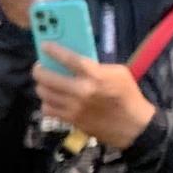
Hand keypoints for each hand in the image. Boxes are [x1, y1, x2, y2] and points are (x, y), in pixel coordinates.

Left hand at [33, 51, 157, 149]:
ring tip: (44, 83)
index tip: (44, 45)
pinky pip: (47, 109)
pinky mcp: (71, 120)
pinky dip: (46, 102)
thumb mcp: (118, 72)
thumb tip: (76, 61)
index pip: (69, 59)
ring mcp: (74, 107)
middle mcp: (81, 91)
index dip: (54, 51)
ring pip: (44, 94)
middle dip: (39, 70)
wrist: (133, 126)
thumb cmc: (128, 95)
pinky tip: (51, 99)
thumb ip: (97, 66)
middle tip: (39, 68)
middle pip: (48, 78)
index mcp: (95, 76)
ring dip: (41, 86)